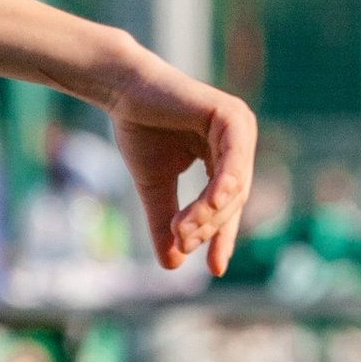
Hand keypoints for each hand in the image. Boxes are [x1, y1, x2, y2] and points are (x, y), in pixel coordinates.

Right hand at [100, 48, 257, 276]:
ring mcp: (239, 127)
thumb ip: (165, 223)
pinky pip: (233, 157)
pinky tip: (211, 204)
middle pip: (232, 200)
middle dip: (208, 226)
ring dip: (210, 213)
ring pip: (233, 185)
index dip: (221, 238)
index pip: (229, 207)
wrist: (122, 93)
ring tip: (184, 232)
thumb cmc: (140, 131)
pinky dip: (224, 183)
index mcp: (226, 157)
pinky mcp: (230, 116)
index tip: (214, 268)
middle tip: (181, 243)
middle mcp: (239, 142)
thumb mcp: (155, 187)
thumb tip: (172, 266)